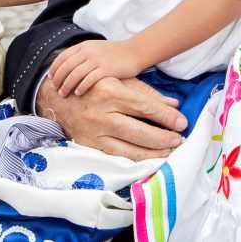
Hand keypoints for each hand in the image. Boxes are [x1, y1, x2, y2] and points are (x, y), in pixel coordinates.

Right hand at [37, 75, 186, 160]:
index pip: (144, 107)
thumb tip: (174, 105)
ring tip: (168, 152)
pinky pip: (115, 157)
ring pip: (127, 150)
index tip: (182, 123)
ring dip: (151, 154)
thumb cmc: (95, 85)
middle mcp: (100, 114)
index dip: (165, 117)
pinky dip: (134, 160)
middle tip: (179, 140)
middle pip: (137, 131)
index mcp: (109, 91)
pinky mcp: (88, 146)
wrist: (58, 97)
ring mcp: (93, 133)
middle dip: (162, 138)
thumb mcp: (121, 81)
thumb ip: (148, 93)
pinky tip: (148, 159)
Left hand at [49, 39, 144, 96]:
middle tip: (55, 89)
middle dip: (58, 79)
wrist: (134, 52)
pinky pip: (89, 79)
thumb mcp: (96, 48)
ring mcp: (97, 60)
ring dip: (67, 85)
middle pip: (66, 67)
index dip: (54, 68)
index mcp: (84, 46)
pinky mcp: (106, 69)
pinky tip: (78, 93)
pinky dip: (81, 87)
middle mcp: (88, 51)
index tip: (50, 78)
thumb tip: (68, 67)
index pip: (63, 57)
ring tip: (63, 94)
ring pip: (75, 74)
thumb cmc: (115, 53)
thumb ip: (83, 54)